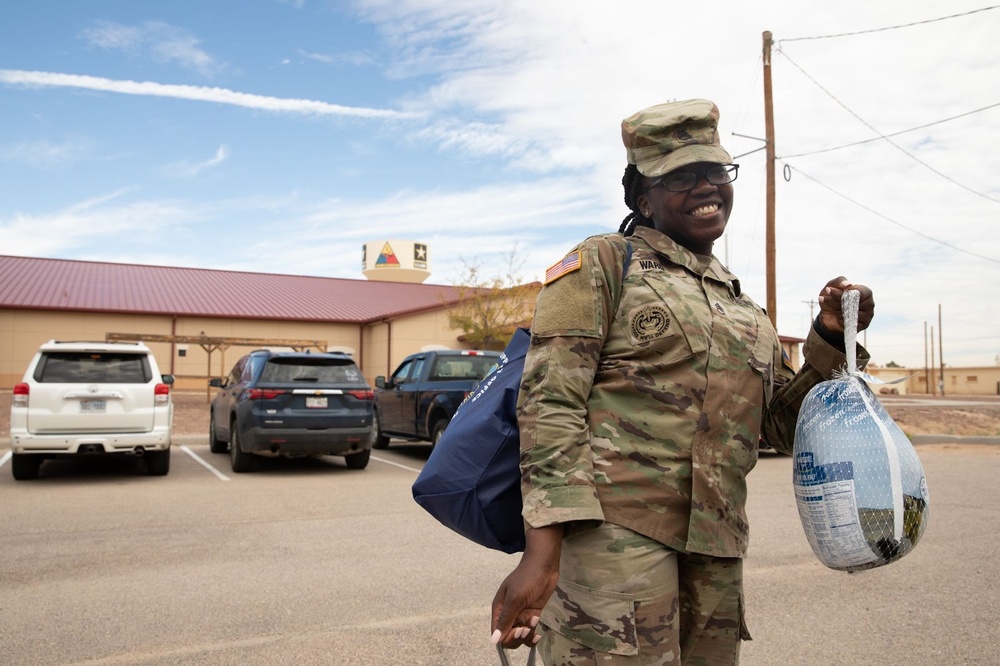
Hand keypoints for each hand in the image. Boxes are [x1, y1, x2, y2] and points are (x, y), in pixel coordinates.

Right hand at [491, 524, 562, 649]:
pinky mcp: (531, 614)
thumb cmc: (527, 578)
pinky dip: (533, 634)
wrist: (544, 565)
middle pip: (508, 637)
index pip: (497, 633)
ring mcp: (520, 615)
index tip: (519, 629)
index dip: (507, 637)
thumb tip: (493, 640)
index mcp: (499, 609)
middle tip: (527, 627)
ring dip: (527, 635)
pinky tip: (539, 632)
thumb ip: (505, 620)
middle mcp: (508, 614)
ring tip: (534, 622)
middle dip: (518, 637)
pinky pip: (529, 631)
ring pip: (520, 636)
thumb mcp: (515, 598)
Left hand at [817, 276, 874, 332]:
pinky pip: (849, 323)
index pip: (858, 292)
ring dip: (836, 310)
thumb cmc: (833, 298)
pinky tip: (838, 317)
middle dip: (835, 301)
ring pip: (850, 313)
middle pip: (852, 303)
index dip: (841, 293)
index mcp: (866, 292)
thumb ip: (839, 281)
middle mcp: (870, 304)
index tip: (828, 290)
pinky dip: (840, 320)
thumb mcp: (832, 286)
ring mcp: (868, 316)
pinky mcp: (862, 326)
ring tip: (833, 309)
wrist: (827, 315)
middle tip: (825, 299)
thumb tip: (848, 284)